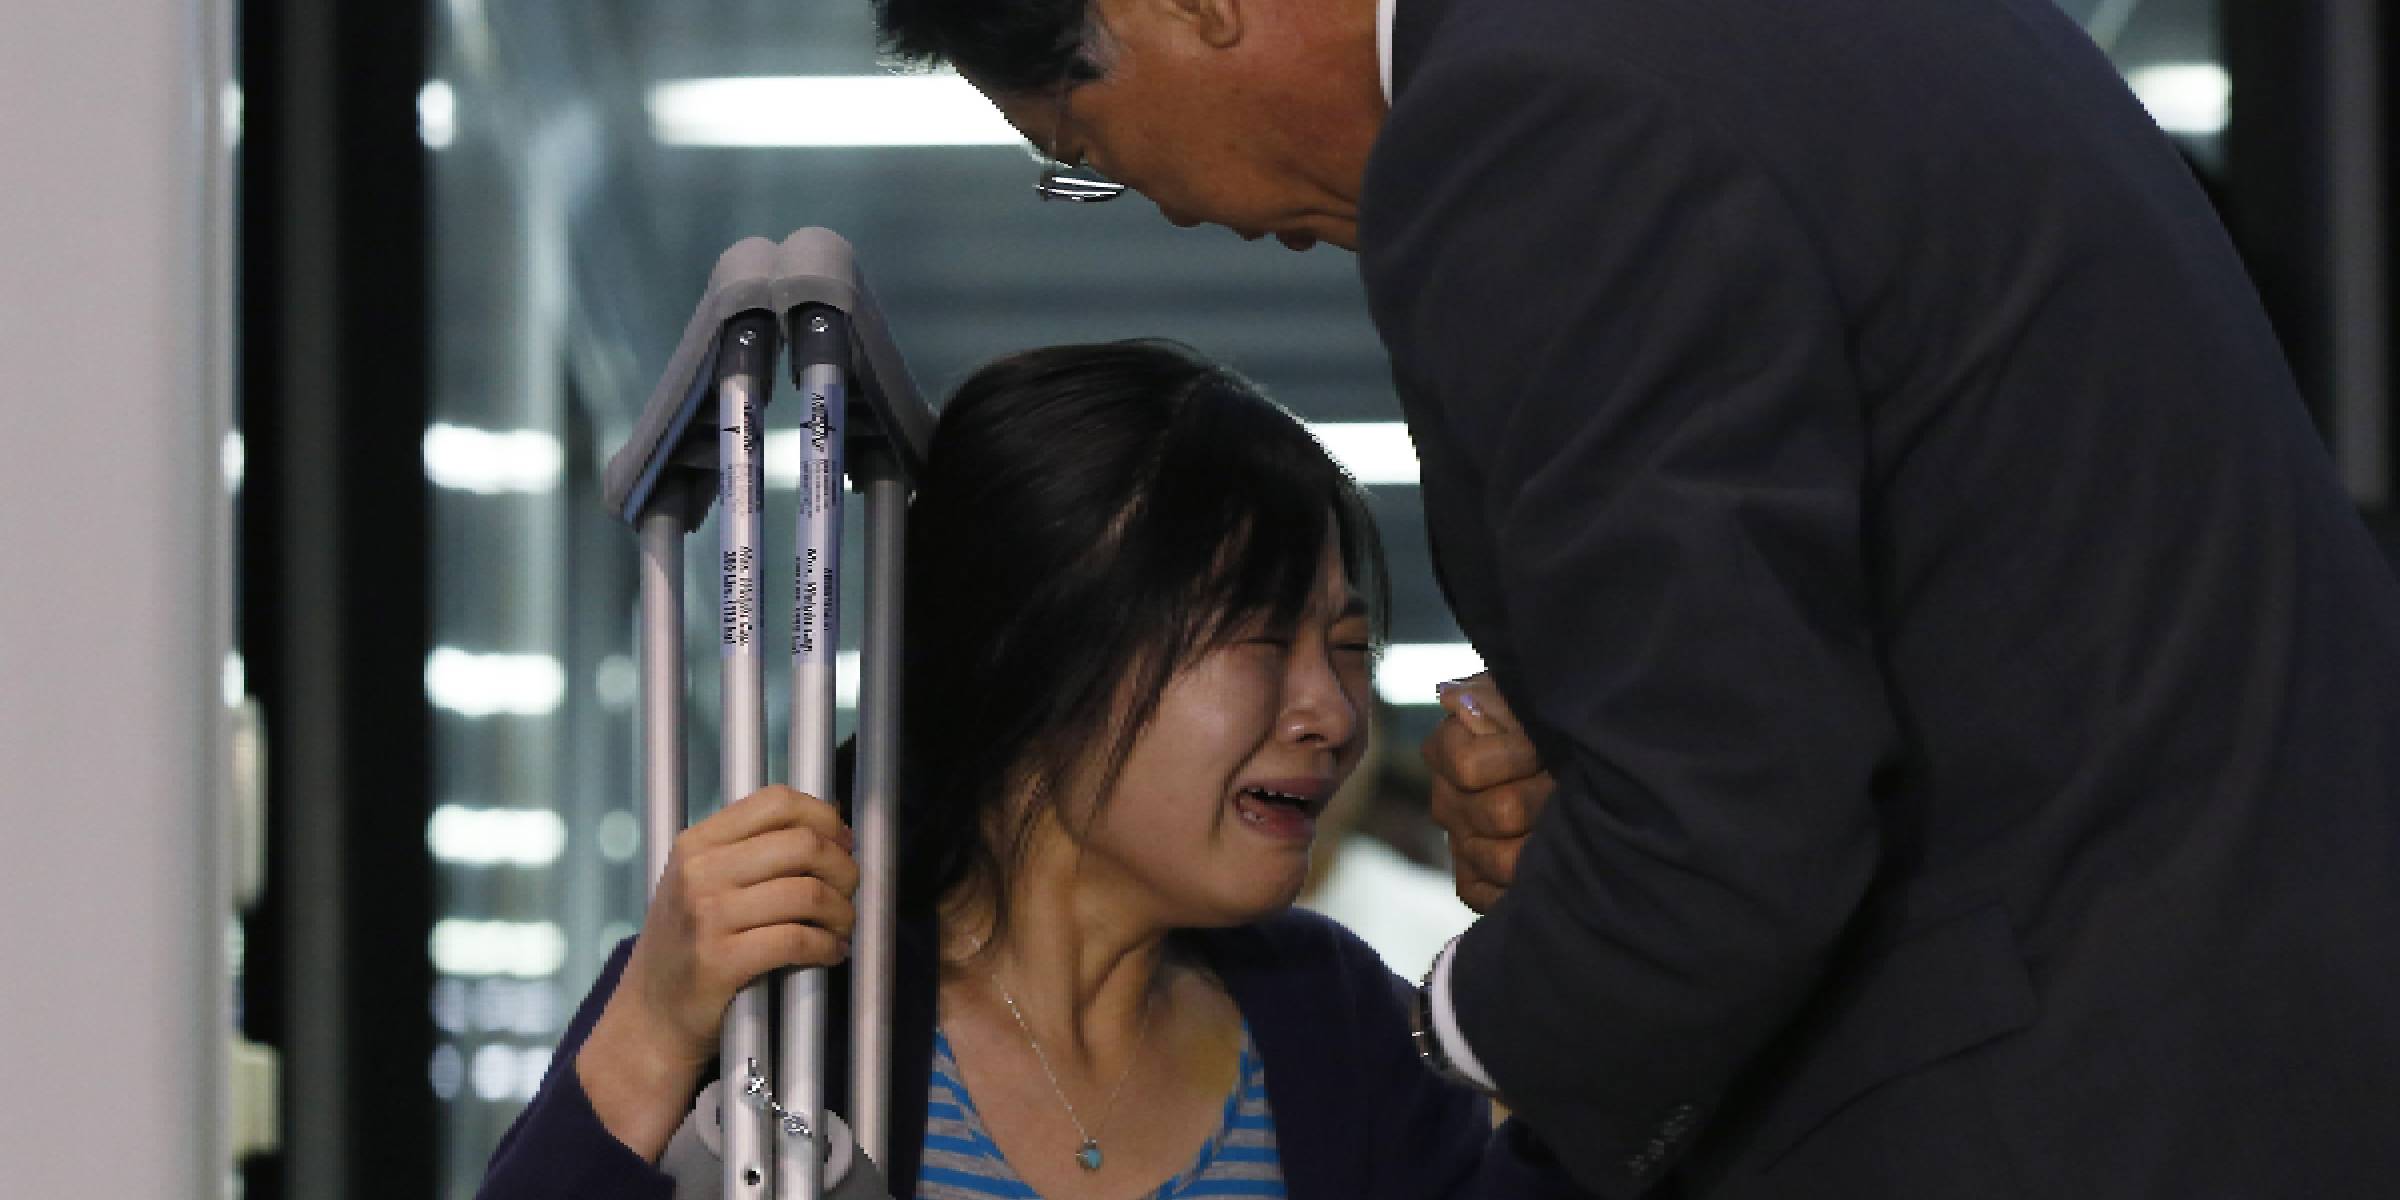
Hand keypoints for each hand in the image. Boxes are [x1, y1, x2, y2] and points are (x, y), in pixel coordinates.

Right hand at [578, 785, 856, 1158]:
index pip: (776, 801)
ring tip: (842, 928)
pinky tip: (830, 953)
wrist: (649, 1016)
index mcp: (697, 842)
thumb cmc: (688, 946)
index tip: (843, 843)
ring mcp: (707, 916)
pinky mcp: (720, 961)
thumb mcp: (701, 882)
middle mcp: (699, 872)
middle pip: (803, 844)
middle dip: (843, 868)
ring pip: (808, 893)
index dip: (824, 817)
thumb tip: (831, 820)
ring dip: (842, 913)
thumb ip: (752, 850)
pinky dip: (827, 947)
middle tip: (849, 892)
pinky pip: (797, 940)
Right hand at [1424, 674, 1552, 912]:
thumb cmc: (1547, 721)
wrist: (1567, 754)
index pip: (1469, 765)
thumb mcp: (1525, 698)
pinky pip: (1483, 896)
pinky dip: (1520, 887)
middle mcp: (1445, 799)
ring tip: (1568, 821)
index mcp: (1447, 748)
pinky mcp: (1473, 878)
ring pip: (1499, 859)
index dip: (1519, 755)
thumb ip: (1495, 700)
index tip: (1544, 746)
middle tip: (1569, 785)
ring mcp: (1458, 842)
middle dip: (1545, 798)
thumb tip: (1454, 699)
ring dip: (1544, 841)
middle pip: (1497, 813)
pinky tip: (1550, 863)